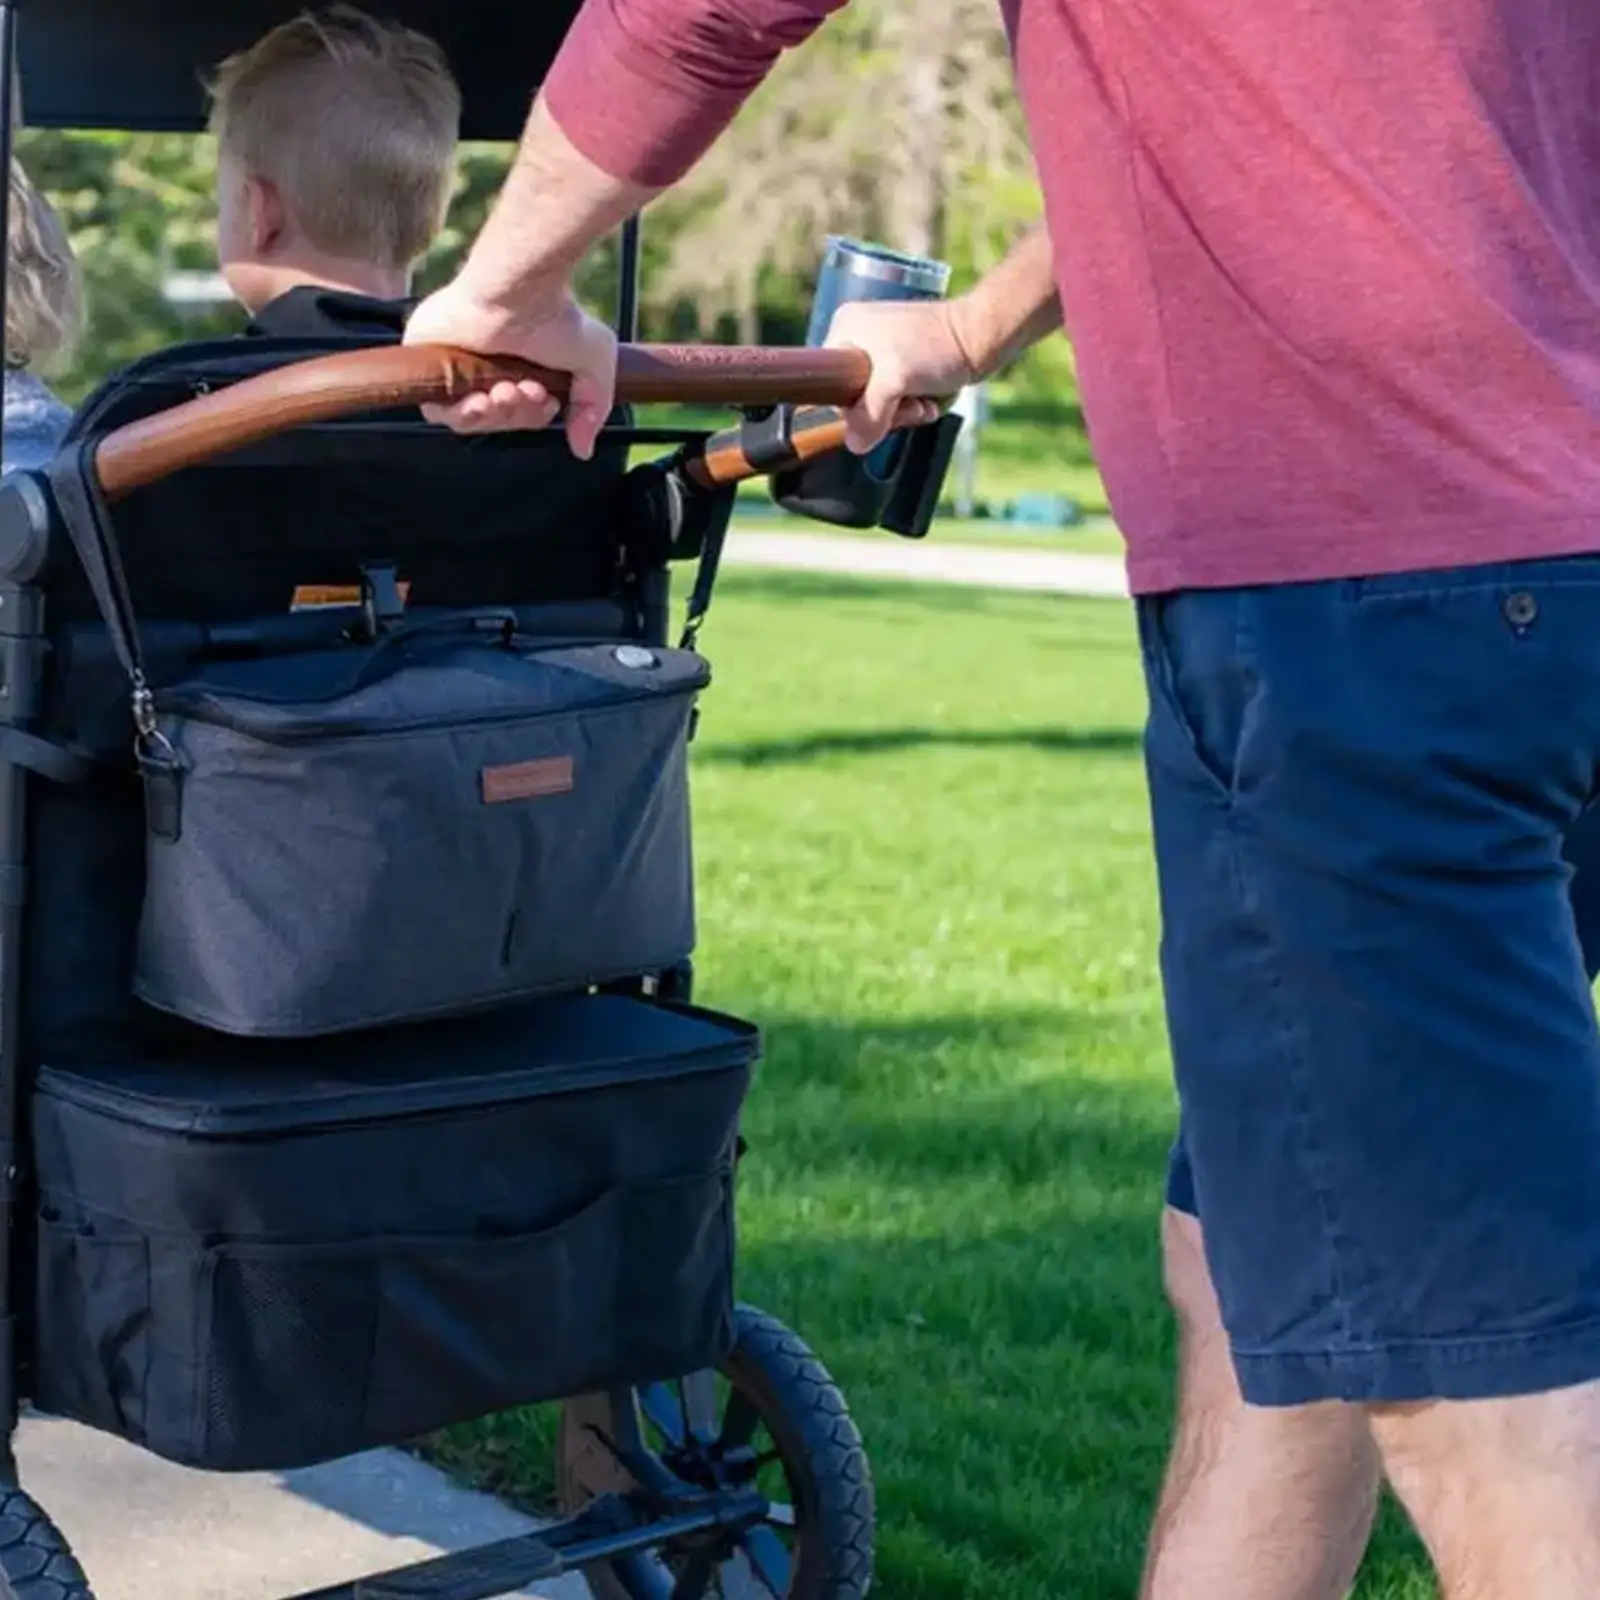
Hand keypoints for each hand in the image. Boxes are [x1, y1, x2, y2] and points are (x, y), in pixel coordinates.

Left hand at [401, 277, 616, 459]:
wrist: (517, 291)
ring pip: (468, 419)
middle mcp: (487, 368)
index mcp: (520, 368)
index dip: (533, 416)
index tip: (546, 400)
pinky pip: (436, 410)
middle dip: (514, 415)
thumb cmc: (557, 316)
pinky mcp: (427, 362)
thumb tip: (583, 451)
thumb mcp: (595, 363)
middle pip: (496, 419)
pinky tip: (479, 400)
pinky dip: (459, 414)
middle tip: (525, 390)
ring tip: (505, 392)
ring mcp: (456, 366)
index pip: (520, 414)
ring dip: (491, 416)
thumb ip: (593, 409)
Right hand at [824, 298, 977, 453]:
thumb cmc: (937, 347)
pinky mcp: (905, 362)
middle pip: (855, 397)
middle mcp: (861, 336)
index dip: (851, 406)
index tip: (877, 409)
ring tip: (922, 402)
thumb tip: (855, 444)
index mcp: (846, 328)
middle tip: (907, 405)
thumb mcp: (893, 381)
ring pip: (879, 402)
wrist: (982, 336)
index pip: (829, 384)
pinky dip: (913, 405)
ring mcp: (883, 350)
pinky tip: (929, 401)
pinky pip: (898, 397)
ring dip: (903, 412)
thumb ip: (868, 415)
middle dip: (884, 412)